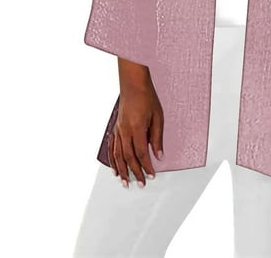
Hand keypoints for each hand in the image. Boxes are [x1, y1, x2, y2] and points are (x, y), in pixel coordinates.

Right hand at [109, 60, 163, 187]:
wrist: (133, 85)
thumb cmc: (147, 98)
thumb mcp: (158, 117)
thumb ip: (157, 137)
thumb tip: (159, 155)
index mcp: (137, 128)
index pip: (141, 153)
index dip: (147, 167)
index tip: (151, 175)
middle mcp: (125, 131)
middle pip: (128, 158)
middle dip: (134, 173)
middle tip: (140, 184)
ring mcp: (118, 130)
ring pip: (118, 155)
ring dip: (121, 170)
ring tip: (125, 182)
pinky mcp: (115, 128)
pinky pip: (112, 148)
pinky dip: (112, 160)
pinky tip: (114, 169)